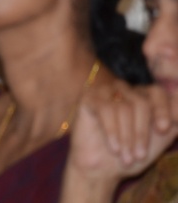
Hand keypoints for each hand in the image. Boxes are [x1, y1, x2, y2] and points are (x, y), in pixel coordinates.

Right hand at [61, 81, 177, 200]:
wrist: (103, 168)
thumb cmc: (133, 154)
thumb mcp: (160, 139)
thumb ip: (173, 123)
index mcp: (145, 97)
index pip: (158, 93)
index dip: (162, 109)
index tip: (163, 129)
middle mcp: (126, 90)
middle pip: (141, 103)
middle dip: (142, 133)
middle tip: (139, 155)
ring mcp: (107, 92)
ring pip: (123, 108)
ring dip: (126, 137)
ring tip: (125, 156)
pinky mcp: (90, 97)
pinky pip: (105, 109)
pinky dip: (112, 132)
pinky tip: (113, 147)